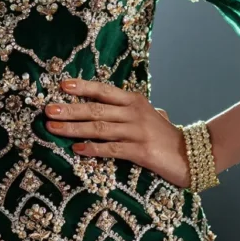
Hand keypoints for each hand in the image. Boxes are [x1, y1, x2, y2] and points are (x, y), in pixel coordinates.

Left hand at [43, 78, 190, 188]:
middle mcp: (134, 113)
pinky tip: (77, 149)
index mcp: (134, 101)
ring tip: (53, 127)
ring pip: (99, 128)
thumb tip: (105, 104)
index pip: (104, 91)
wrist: (191, 155)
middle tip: (48, 109)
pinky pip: (112, 150)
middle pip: (96, 109)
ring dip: (73, 128)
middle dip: (69, 109)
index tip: (62, 85)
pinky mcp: (141, 152)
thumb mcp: (148, 115)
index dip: (83, 87)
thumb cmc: (165, 136)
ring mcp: (137, 132)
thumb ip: (128, 109)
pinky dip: (93, 149)